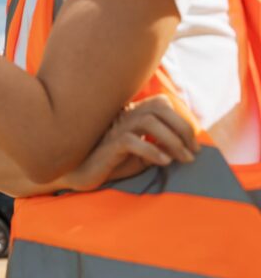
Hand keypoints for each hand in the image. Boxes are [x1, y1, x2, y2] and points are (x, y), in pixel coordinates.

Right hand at [63, 95, 199, 191]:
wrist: (83, 174)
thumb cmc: (113, 163)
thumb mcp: (142, 155)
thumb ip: (159, 146)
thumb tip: (184, 148)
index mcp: (132, 114)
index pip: (161, 103)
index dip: (181, 120)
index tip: (192, 143)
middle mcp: (124, 116)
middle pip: (159, 107)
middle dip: (183, 128)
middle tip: (193, 151)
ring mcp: (116, 128)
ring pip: (149, 121)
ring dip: (172, 140)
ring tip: (183, 159)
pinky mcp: (109, 145)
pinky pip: (133, 141)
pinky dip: (153, 151)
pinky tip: (164, 162)